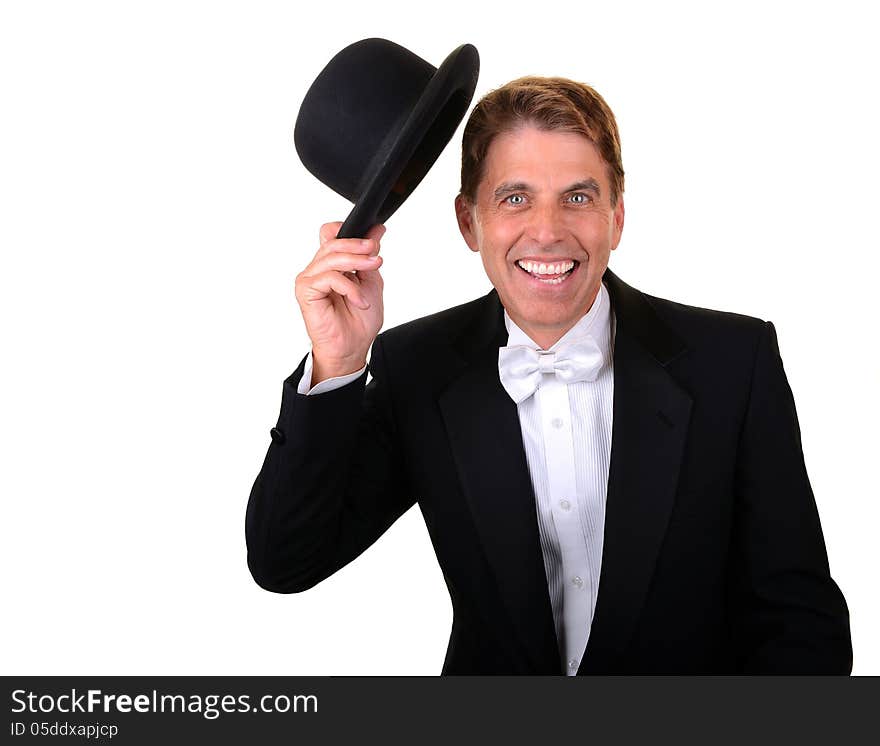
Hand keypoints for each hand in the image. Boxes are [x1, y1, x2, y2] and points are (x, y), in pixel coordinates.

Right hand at [294, 221, 385, 384]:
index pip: (330, 234)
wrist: (352, 348)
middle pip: (332, 242)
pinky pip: (328, 277)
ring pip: (331, 257)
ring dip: (356, 261)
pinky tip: (360, 300)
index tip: (373, 238)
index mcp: (331, 265)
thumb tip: (376, 231)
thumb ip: (369, 256)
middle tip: (375, 253)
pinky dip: (349, 287)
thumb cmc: (358, 321)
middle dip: (358, 245)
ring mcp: (309, 279)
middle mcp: (317, 269)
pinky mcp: (306, 291)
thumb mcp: (371, 281)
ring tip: (373, 269)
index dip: (347, 231)